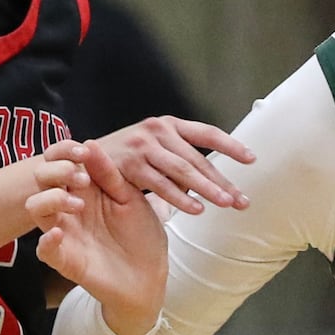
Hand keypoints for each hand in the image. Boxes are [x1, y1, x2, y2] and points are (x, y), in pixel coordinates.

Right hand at [28, 143, 168, 334]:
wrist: (151, 276)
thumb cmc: (142, 235)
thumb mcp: (131, 199)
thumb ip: (110, 175)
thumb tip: (89, 143)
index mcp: (85, 188)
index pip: (59, 161)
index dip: (62, 151)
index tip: (81, 151)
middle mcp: (69, 207)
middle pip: (41, 178)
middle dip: (56, 170)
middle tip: (83, 178)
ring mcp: (65, 232)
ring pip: (34, 207)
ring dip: (51, 198)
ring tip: (78, 204)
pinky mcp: (65, 259)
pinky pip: (43, 248)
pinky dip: (46, 239)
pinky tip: (60, 233)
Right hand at [91, 116, 254, 215]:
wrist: (82, 159)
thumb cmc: (124, 158)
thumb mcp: (153, 150)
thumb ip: (179, 159)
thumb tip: (212, 182)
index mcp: (169, 125)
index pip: (207, 133)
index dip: (231, 146)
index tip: (252, 159)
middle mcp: (159, 131)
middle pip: (198, 159)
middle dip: (222, 181)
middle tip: (242, 200)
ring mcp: (144, 146)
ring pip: (183, 171)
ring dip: (207, 189)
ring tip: (226, 204)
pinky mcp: (130, 164)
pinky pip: (161, 185)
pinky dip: (180, 198)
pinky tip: (196, 209)